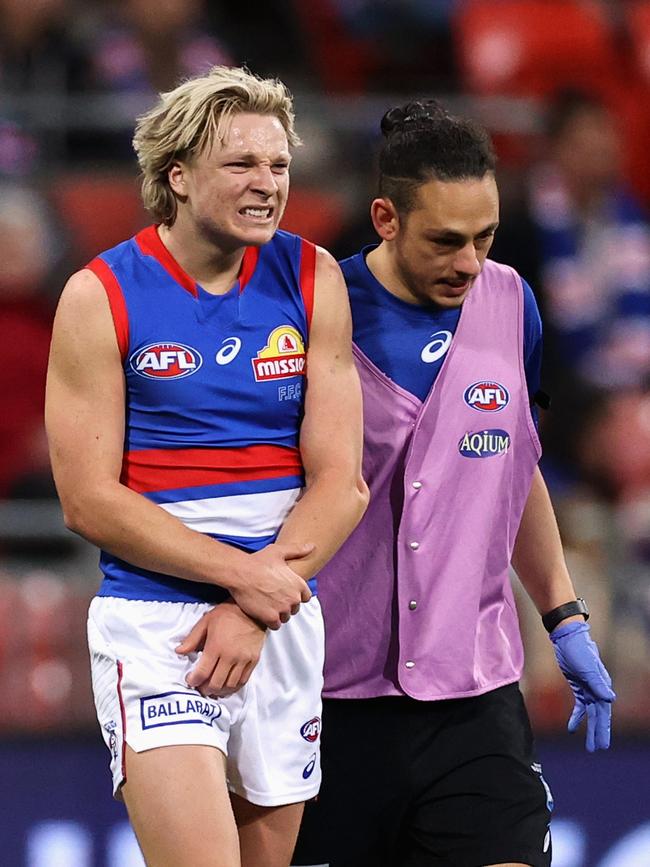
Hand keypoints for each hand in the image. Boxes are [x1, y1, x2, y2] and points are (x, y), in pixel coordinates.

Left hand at [176, 601, 266, 697]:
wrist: (252, 609)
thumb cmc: (227, 614)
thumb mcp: (206, 622)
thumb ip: (192, 639)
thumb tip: (179, 651)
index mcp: (216, 646)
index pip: (203, 672)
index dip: (194, 681)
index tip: (190, 680)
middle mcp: (230, 656)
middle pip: (216, 683)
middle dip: (205, 689)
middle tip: (200, 687)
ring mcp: (243, 659)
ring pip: (230, 685)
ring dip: (219, 691)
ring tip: (213, 688)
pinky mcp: (253, 660)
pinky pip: (243, 681)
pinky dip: (233, 687)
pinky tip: (227, 686)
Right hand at [228, 541, 313, 629]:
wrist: (241, 573)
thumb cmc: (258, 561)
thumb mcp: (279, 551)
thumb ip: (297, 550)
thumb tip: (312, 546)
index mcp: (299, 584)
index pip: (305, 597)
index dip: (296, 595)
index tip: (285, 593)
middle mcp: (294, 598)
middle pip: (295, 608)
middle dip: (286, 605)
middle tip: (273, 598)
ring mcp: (283, 608)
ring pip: (285, 617)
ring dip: (278, 614)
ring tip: (267, 605)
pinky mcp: (271, 617)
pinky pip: (276, 625)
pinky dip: (270, 621)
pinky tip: (263, 613)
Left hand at [550, 621, 615, 751]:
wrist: (568, 638)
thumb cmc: (579, 650)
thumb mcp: (586, 667)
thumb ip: (597, 683)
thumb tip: (610, 699)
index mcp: (602, 685)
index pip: (604, 711)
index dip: (604, 728)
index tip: (604, 744)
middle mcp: (598, 689)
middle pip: (599, 715)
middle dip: (599, 732)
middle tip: (598, 749)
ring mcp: (588, 688)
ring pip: (591, 713)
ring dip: (590, 728)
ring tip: (589, 746)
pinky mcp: (579, 686)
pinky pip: (580, 706)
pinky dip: (577, 717)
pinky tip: (571, 729)